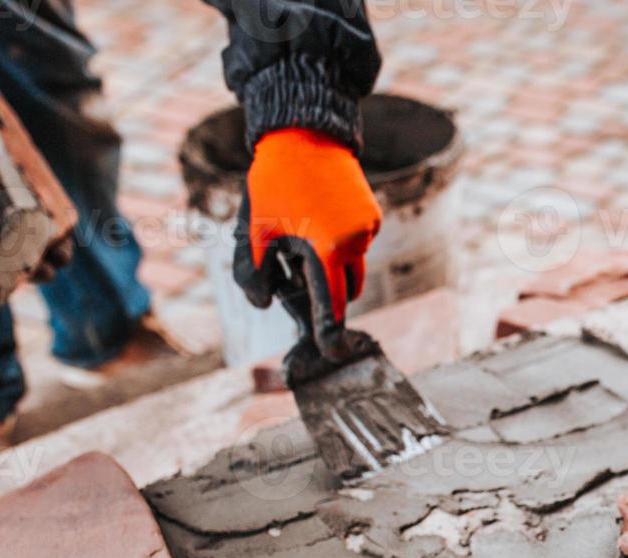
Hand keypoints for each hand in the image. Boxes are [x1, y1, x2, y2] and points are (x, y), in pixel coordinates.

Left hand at [235, 127, 381, 360]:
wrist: (305, 134)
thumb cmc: (274, 183)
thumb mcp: (257, 230)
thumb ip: (255, 274)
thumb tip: (263, 304)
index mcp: (327, 250)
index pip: (333, 305)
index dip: (331, 332)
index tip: (334, 353)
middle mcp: (355, 242)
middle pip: (347, 289)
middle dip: (327, 290)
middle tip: (295, 270)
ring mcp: (368, 227)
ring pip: (353, 266)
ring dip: (334, 267)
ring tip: (304, 239)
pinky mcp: (372, 214)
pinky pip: (358, 243)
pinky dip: (341, 244)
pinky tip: (317, 217)